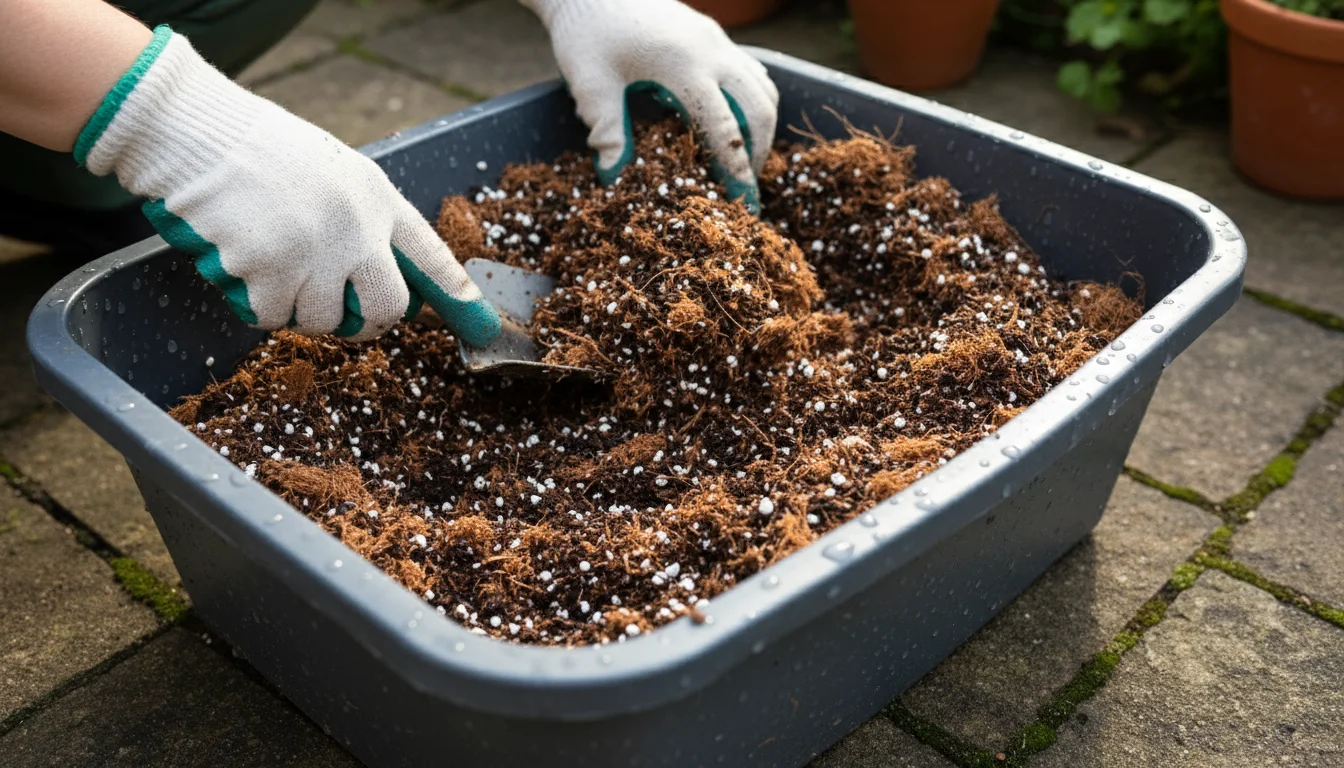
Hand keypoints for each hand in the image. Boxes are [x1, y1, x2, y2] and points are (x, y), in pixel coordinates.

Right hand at [75, 26, 499, 345]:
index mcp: (377, 199)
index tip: (480, 322)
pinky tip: (246, 269)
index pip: (430, 255)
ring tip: (278, 267)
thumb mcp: (336, 172)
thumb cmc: (263, 151)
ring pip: (325, 321)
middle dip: (370, 322)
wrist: (201, 134)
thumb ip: (364, 218)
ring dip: (302, 310)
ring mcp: (314, 254)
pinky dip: (259, 307)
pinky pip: (274, 319)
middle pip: (387, 309)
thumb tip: (381, 274)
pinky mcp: (269, 272)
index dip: (456, 294)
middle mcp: (356, 230)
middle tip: (348, 316)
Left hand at [523, 0, 778, 210]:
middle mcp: (712, 50)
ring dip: (761, 126)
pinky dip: (753, 101)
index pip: (725, 127)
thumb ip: (606, 131)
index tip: (743, 202)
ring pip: (762, 87)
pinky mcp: (712, 34)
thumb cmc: (586, 32)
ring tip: (743, 159)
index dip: (737, 169)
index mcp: (684, 65)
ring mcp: (716, 39)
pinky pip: (751, 71)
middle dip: (758, 152)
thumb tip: (616, 179)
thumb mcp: (589, 83)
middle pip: (760, 108)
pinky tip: (735, 121)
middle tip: (745, 187)